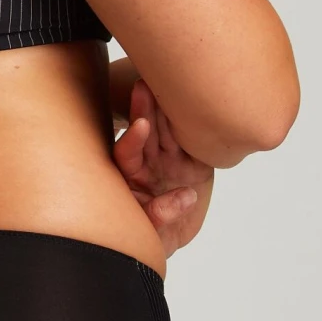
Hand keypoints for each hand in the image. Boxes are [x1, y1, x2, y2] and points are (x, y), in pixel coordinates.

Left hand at [113, 77, 214, 258]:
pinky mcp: (194, 161)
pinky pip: (192, 138)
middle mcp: (149, 162)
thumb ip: (160, 216)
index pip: (127, 153)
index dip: (133, 139)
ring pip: (168, 129)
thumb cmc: (154, 236)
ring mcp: (171, 159)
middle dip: (146, 108)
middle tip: (145, 84)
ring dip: (166, 108)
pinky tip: (191, 100)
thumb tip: (184, 197)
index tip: (140, 125)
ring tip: (167, 82)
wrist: (172, 239)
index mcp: (132, 176)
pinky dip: (192, 122)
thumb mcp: (154, 234)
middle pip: (146, 132)